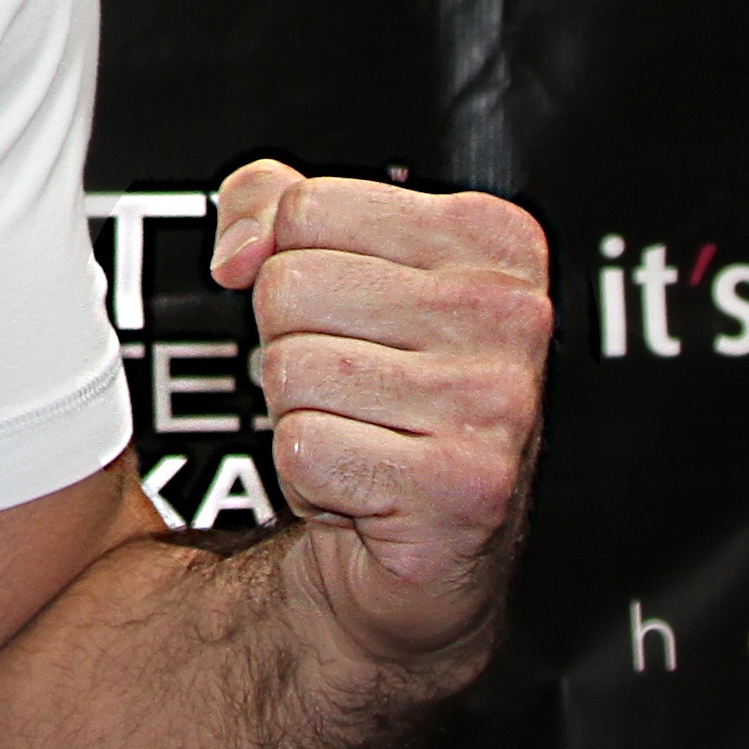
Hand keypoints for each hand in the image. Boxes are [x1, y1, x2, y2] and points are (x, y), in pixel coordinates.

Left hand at [206, 161, 550, 684]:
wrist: (420, 545)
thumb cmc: (379, 390)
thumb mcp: (328, 261)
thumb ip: (267, 203)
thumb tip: (238, 249)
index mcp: (492, 240)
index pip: (308, 208)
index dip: (292, 265)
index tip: (346, 312)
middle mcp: (511, 315)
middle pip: (290, 286)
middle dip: (290, 342)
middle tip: (349, 385)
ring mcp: (493, 403)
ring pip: (290, 369)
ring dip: (297, 413)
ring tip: (359, 431)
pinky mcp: (458, 487)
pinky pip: (303, 447)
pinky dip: (307, 475)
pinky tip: (362, 482)